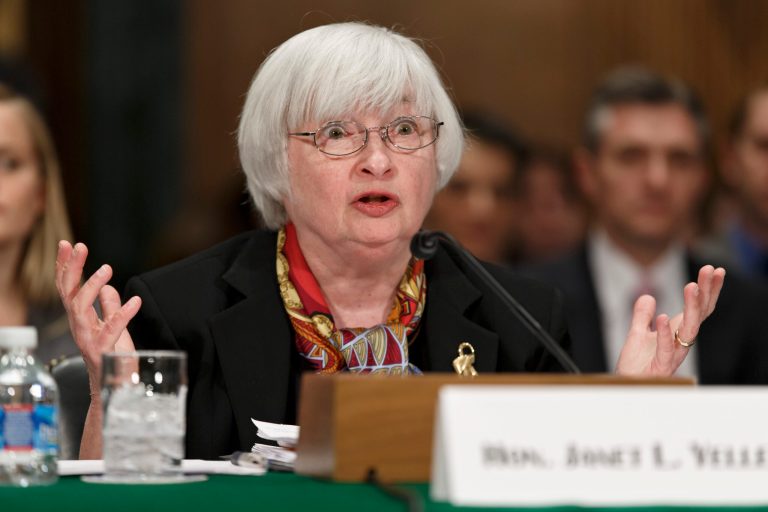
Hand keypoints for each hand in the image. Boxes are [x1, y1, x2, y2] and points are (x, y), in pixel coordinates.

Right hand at [56, 241, 141, 391]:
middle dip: (72, 268)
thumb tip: (107, 287)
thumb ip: (108, 307)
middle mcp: (80, 327)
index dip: (66, 266)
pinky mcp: (104, 351)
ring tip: (107, 268)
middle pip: (69, 293)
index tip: (67, 244)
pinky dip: (122, 314)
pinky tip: (135, 301)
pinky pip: (111, 330)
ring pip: (81, 309)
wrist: (117, 388)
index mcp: (81, 319)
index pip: (68, 288)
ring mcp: (89, 339)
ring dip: (92, 287)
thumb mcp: (113, 327)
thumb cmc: (114, 357)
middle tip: (79, 246)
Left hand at [615, 265, 724, 376]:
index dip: (707, 290)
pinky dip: (665, 333)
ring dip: (692, 308)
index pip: (698, 308)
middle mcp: (681, 342)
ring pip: (689, 329)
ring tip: (692, 286)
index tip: (714, 270)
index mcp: (678, 332)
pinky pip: (666, 348)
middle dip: (706, 292)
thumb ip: (642, 316)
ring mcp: (673, 353)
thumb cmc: (636, 364)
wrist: (626, 386)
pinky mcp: (661, 366)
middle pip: (699, 314)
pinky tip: (663, 317)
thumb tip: (647, 297)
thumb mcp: (637, 333)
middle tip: (710, 270)